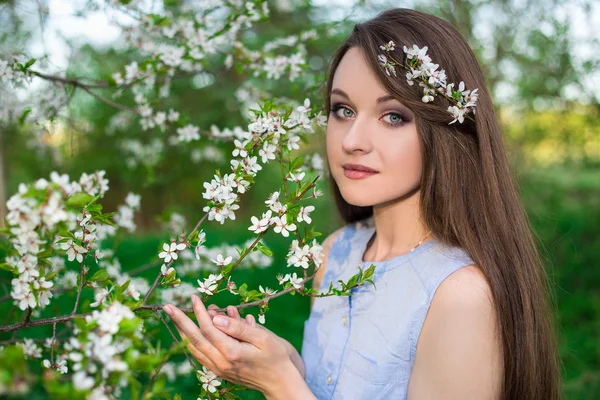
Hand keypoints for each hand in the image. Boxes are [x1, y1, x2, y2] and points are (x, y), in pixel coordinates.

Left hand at [163, 295, 305, 397]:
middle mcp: (221, 363)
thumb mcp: (262, 338)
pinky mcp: (220, 372)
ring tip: (174, 317)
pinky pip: (200, 356)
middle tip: (167, 306)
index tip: (194, 297)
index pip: (208, 329)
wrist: (279, 382)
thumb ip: (238, 328)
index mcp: (232, 353)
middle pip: (194, 339)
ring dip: (182, 332)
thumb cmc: (275, 356)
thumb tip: (216, 318)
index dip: (199, 312)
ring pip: (194, 349)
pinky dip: (191, 343)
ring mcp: (218, 369)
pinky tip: (187, 334)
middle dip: (179, 321)